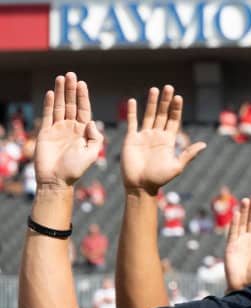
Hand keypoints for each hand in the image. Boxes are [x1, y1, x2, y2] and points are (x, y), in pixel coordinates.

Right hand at [34, 72, 101, 187]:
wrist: (56, 180)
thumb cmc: (76, 169)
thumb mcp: (92, 154)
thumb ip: (95, 138)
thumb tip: (90, 121)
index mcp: (83, 131)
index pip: (84, 109)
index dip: (83, 97)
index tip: (82, 83)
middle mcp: (71, 128)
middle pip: (71, 104)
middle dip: (71, 89)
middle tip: (71, 74)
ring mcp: (58, 129)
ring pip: (59, 106)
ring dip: (60, 92)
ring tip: (61, 77)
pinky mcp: (45, 132)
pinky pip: (47, 115)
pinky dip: (48, 103)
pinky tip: (50, 92)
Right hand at [122, 85, 204, 194]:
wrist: (140, 186)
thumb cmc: (159, 179)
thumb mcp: (177, 166)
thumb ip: (189, 154)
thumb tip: (204, 145)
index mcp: (168, 141)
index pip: (174, 121)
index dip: (176, 109)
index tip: (178, 97)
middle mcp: (157, 136)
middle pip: (163, 114)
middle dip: (166, 101)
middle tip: (169, 87)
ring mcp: (144, 136)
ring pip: (149, 115)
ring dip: (152, 103)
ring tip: (155, 89)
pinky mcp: (131, 139)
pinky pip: (132, 122)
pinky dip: (132, 112)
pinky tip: (134, 101)